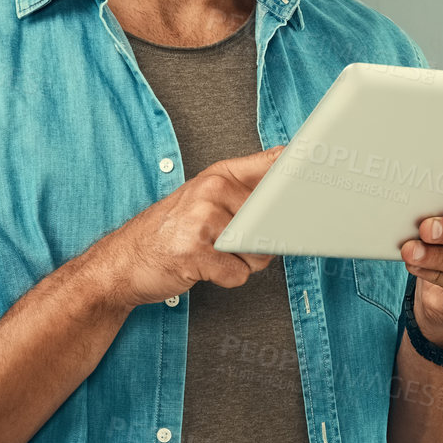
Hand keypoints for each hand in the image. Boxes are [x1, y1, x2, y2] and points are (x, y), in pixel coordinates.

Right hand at [84, 146, 285, 308]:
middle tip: (234, 242)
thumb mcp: (203, 197)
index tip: (321, 178)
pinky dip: (226, 278)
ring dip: (244, 262)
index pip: (274, 163)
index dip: (302, 173)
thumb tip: (292, 188)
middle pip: (273, 218)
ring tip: (214, 254)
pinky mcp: (196, 252)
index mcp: (218, 174)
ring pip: (259, 250)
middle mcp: (212, 191)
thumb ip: (245, 190)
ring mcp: (203, 220)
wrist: (122, 261)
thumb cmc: (168, 232)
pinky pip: (238, 273)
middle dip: (265, 240)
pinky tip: (203, 268)